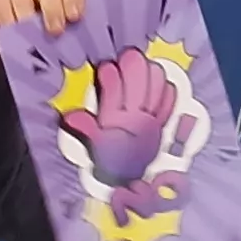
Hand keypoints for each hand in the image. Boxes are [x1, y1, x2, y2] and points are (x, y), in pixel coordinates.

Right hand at [65, 48, 178, 186]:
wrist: (133, 180)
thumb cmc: (111, 161)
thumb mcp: (94, 145)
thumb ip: (84, 128)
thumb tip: (70, 117)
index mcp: (115, 120)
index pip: (114, 87)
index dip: (109, 72)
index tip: (104, 68)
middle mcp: (136, 116)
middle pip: (138, 77)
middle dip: (130, 62)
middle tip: (123, 60)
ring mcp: (152, 116)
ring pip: (156, 81)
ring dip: (147, 70)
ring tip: (139, 69)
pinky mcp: (163, 120)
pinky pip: (170, 96)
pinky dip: (164, 86)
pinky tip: (156, 83)